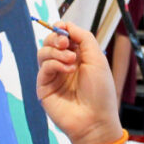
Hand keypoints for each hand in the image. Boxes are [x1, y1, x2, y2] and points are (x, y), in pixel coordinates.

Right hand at [37, 21, 122, 143]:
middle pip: (50, 41)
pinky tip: (68, 70)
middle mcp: (64, 64)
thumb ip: (83, 38)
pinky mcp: (44, 87)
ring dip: (56, 51)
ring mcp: (53, 76)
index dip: (62, 28)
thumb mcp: (97, 59)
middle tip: (66, 43)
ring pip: (43, 52)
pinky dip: (54, 63)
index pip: (64, 36)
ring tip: (71, 61)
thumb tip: (66, 24)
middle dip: (56, 37)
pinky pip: (43, 67)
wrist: (95, 119)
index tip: (63, 27)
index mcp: (78, 57)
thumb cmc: (100, 91)